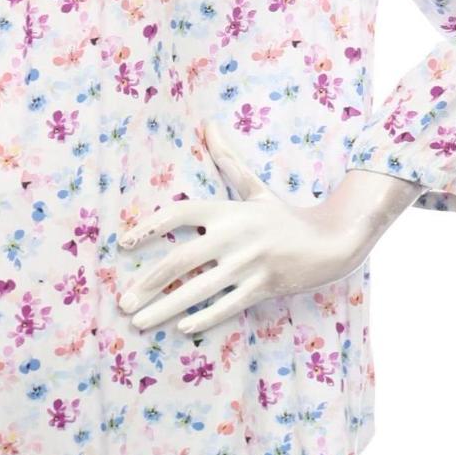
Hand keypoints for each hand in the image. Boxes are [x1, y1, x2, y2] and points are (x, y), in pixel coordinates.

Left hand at [116, 118, 416, 335]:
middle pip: (182, 260)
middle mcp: (235, 236)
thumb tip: (209, 125)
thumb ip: (229, 162)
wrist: (332, 241)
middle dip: (148, 283)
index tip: (125, 244)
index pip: (180, 214)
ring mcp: (249, 264)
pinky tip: (182, 328)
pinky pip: (228, 306)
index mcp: (229, 211)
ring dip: (165, 308)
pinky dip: (205, 318)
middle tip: (123, 301)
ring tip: (139, 321)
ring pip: (199, 290)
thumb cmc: (285, 217)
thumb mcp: (256, 189)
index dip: (150, 226)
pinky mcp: (264, 287)